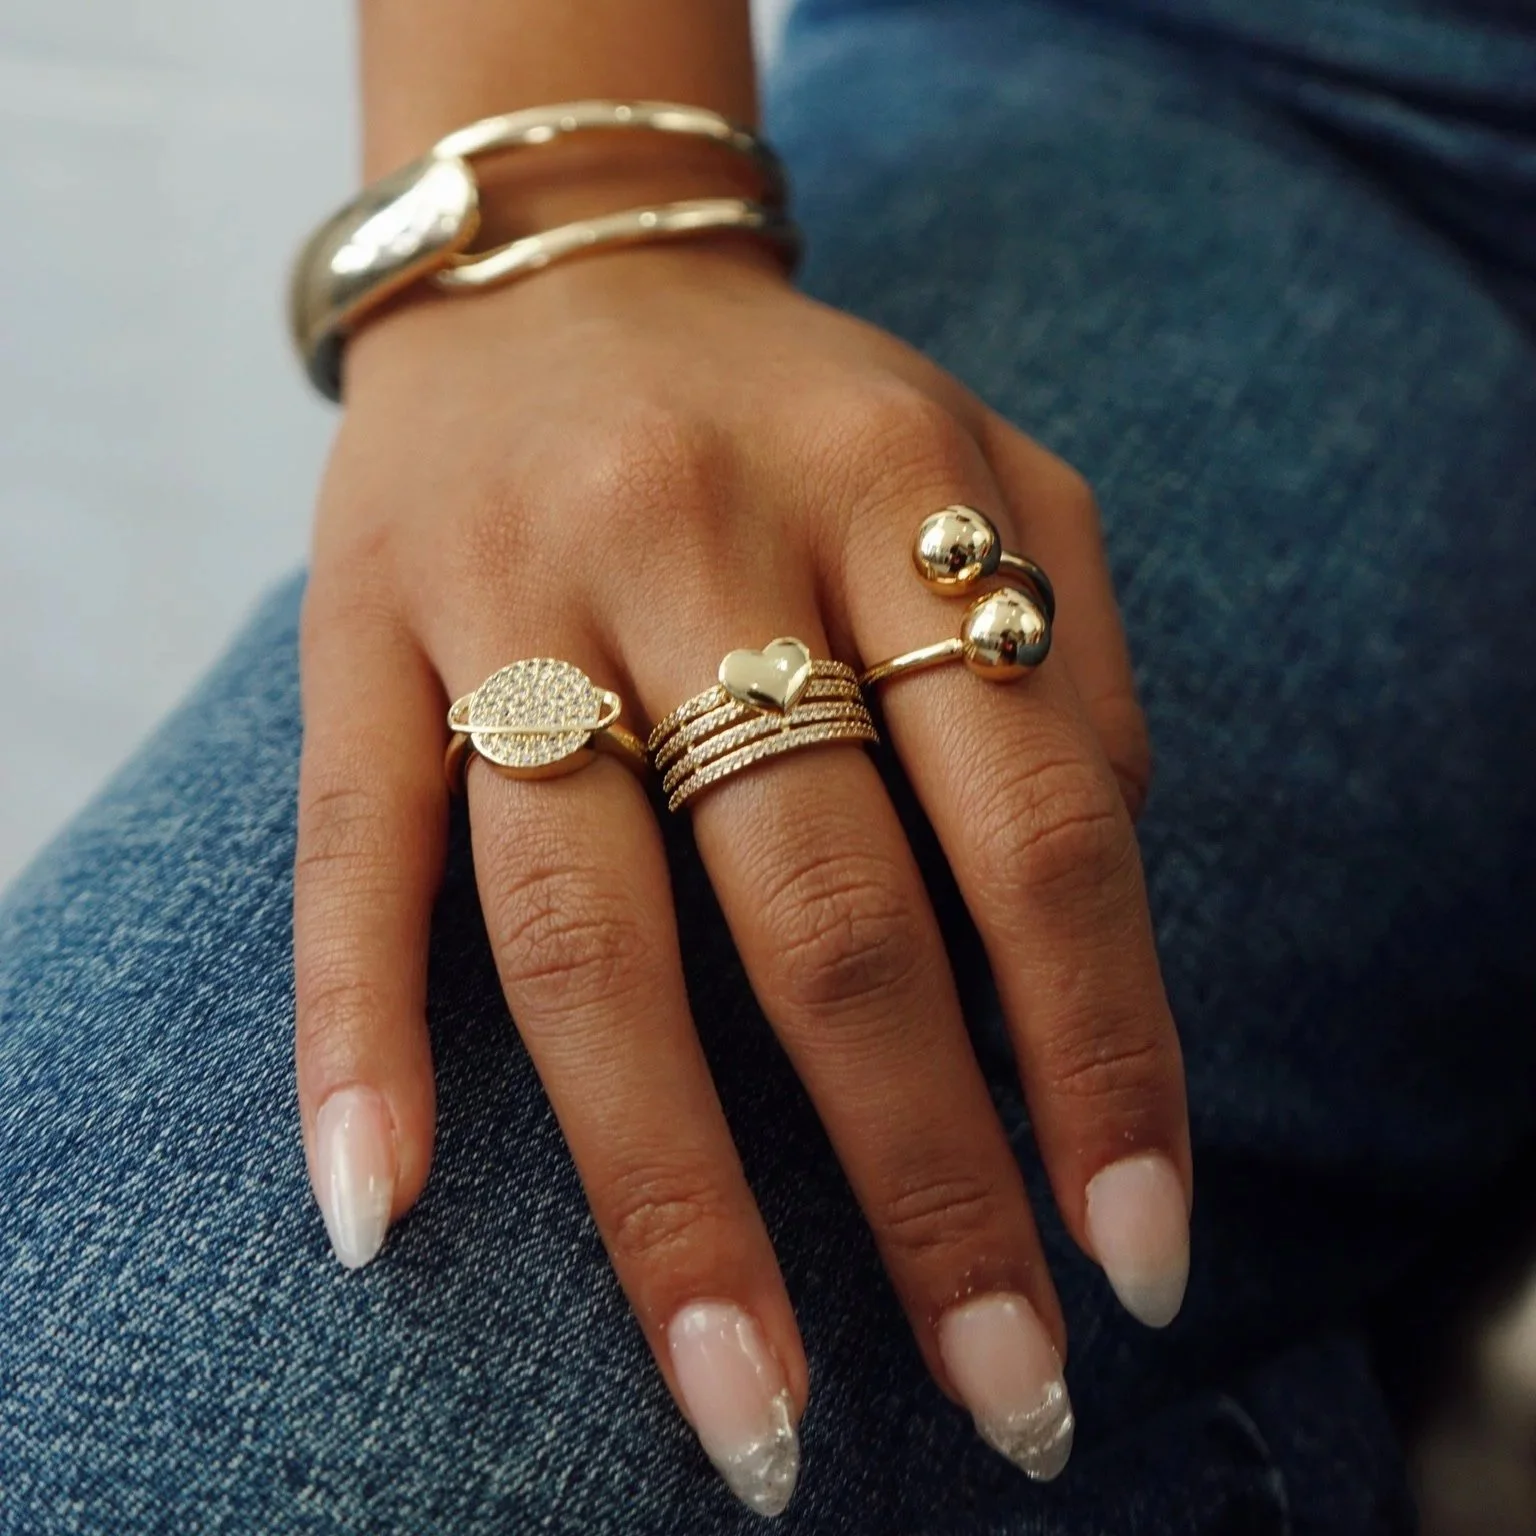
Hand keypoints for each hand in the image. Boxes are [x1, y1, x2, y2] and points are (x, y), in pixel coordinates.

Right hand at [293, 242, 1189, 1506]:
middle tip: (999, 1396)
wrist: (569, 264)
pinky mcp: (357, 639)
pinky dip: (359, 1034)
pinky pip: (347, 853)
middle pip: (819, 913)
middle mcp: (695, 543)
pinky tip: (383, 1210)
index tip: (1138, 1262)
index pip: (1032, 829)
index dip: (1102, 1056)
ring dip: (668, 1187)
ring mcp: (505, 595)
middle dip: (920, 1181)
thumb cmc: (803, 412)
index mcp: (892, 495)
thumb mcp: (989, 483)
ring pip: (587, 926)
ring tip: (746, 1402)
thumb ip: (1062, 689)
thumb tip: (1084, 962)